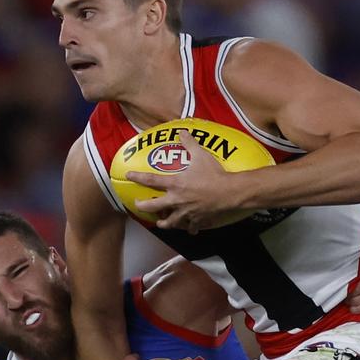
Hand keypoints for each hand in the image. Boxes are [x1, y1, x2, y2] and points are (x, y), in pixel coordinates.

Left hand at [128, 137, 242, 233]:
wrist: (230, 192)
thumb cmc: (214, 174)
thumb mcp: (201, 155)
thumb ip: (189, 143)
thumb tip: (182, 131)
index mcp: (175, 184)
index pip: (150, 180)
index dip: (137, 177)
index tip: (129, 175)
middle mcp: (176, 200)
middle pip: (153, 206)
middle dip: (143, 206)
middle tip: (139, 205)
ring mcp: (186, 213)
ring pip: (169, 222)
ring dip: (163, 222)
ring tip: (160, 222)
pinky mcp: (197, 220)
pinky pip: (190, 227)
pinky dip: (189, 228)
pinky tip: (189, 228)